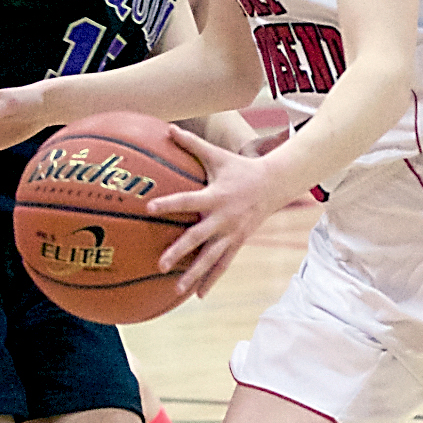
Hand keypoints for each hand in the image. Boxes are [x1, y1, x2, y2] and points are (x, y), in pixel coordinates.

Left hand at [149, 126, 280, 297]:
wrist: (274, 185)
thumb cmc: (240, 168)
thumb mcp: (217, 155)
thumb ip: (192, 143)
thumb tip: (168, 128)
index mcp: (215, 196)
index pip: (188, 200)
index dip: (169, 204)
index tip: (149, 208)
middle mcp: (223, 218)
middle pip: (198, 238)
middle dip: (179, 251)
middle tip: (160, 263)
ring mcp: (232, 234)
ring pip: (211, 258)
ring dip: (194, 274)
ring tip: (177, 289)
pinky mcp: (238, 243)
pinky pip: (223, 264)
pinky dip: (211, 279)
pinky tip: (197, 294)